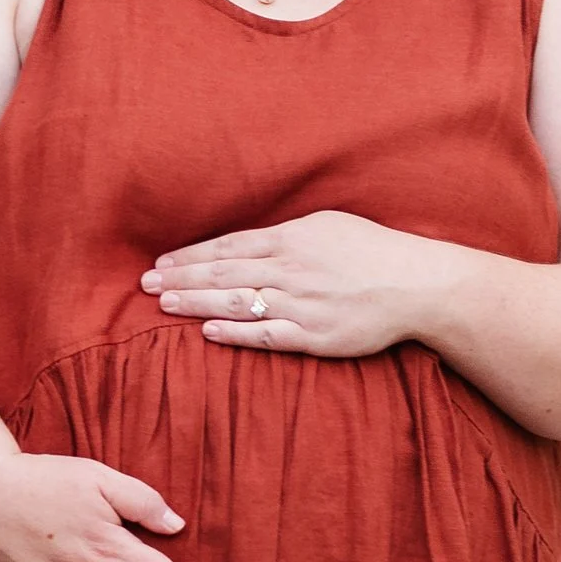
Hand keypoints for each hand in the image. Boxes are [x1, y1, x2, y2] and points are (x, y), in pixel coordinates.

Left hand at [143, 210, 453, 356]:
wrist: (416, 284)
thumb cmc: (373, 251)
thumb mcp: (327, 225)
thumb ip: (285, 234)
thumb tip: (247, 242)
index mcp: (292, 238)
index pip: (228, 247)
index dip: (190, 255)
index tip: (160, 262)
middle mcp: (291, 269)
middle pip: (223, 274)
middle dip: (180, 278)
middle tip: (144, 285)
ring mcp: (301, 304)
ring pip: (237, 303)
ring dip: (196, 303)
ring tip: (163, 304)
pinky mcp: (314, 335)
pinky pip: (266, 335)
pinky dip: (235, 333)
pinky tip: (207, 332)